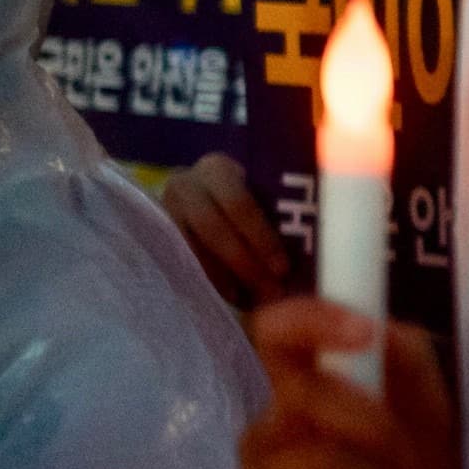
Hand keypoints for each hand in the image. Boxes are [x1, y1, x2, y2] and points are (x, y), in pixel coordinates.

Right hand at [165, 151, 288, 309]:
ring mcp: (164, 208)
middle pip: (213, 229)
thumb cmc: (250, 194)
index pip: (239, 205)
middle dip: (244, 263)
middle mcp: (186, 184)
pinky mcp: (155, 231)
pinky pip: (179, 259)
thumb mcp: (262, 190)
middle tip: (270, 292)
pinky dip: (206, 280)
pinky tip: (228, 298)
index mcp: (218, 168)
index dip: (261, 238)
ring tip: (250, 301)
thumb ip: (282, 210)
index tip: (283, 268)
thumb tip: (313, 252)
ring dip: (223, 278)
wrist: (199, 192)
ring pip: (192, 248)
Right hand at [233, 299, 464, 468]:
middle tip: (408, 464)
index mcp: (309, 397)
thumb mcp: (435, 423)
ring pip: (311, 459)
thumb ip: (409, 367)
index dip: (311, 319)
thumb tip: (378, 324)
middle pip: (301, 396)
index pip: (277, 334)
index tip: (362, 335)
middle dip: (375, 426)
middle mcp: (269, 435)